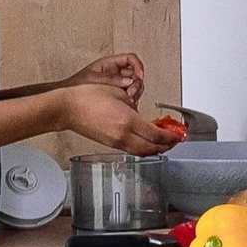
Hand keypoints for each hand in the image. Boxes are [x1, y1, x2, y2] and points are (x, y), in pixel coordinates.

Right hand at [60, 84, 185, 153]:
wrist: (68, 108)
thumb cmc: (87, 97)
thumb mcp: (117, 94)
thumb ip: (133, 106)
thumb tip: (139, 113)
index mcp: (128, 121)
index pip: (157, 135)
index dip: (171, 137)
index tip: (179, 134)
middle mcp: (124, 135)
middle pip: (153, 147)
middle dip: (167, 145)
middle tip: (176, 139)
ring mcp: (116, 142)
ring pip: (143, 152)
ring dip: (156, 149)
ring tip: (164, 142)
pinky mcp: (110, 144)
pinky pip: (132, 150)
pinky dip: (143, 148)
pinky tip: (146, 141)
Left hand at [70, 52, 146, 105]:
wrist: (68, 100)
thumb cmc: (76, 85)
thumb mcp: (94, 78)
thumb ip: (112, 79)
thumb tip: (129, 81)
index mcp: (110, 64)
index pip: (130, 59)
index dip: (137, 65)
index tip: (139, 74)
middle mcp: (116, 73)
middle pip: (135, 74)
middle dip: (136, 83)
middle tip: (131, 93)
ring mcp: (118, 85)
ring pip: (135, 86)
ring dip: (136, 92)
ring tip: (129, 100)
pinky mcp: (118, 96)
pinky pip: (130, 97)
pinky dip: (132, 101)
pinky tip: (127, 105)